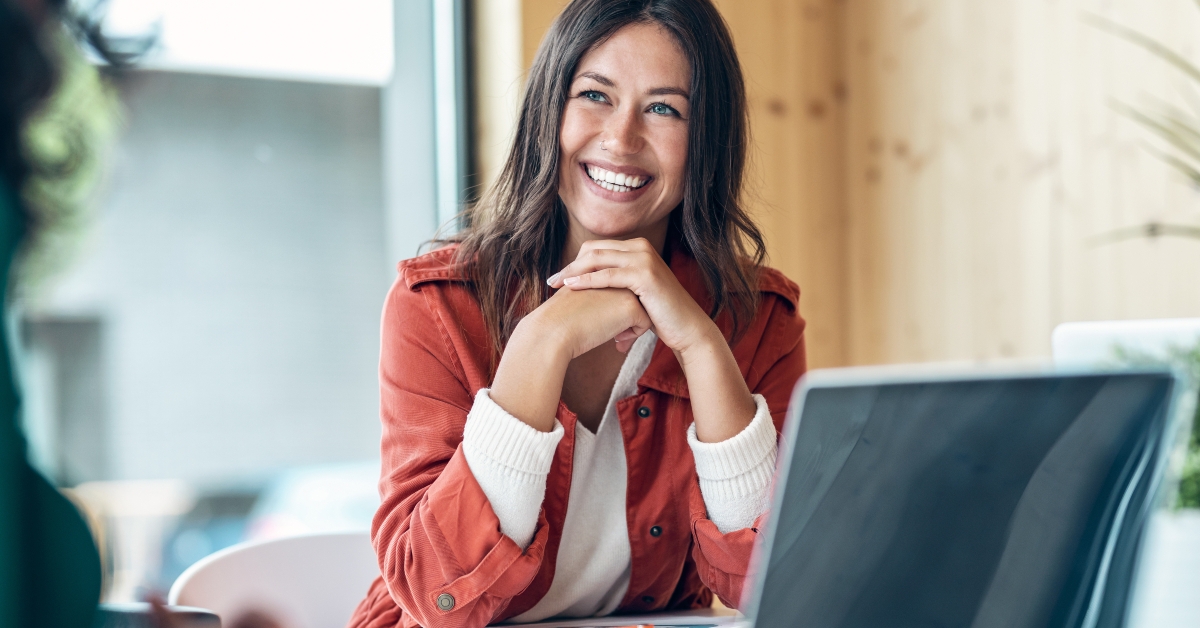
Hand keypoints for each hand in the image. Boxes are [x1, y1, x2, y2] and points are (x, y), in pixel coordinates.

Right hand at [489, 285, 650, 431]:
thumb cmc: (560, 320)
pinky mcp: (630, 306)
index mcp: (600, 270)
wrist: (553, 331)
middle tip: (619, 337)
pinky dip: (634, 335)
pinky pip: (645, 323)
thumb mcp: (580, 299)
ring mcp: (624, 288)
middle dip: (630, 316)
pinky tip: (617, 342)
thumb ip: (597, 297)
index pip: (621, 287)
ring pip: (644, 308)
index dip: (618, 307)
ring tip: (619, 339)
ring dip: (633, 325)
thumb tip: (611, 309)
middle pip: (635, 295)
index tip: (609, 325)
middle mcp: (614, 274)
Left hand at [548, 238, 718, 356]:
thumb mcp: (634, 293)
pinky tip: (571, 287)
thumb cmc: (659, 315)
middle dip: (570, 265)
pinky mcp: (645, 275)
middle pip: (594, 250)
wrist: (686, 328)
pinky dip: (587, 281)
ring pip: (598, 259)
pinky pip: (608, 275)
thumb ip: (616, 283)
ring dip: (573, 271)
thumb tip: (587, 285)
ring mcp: (644, 259)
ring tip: (556, 284)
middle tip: (552, 281)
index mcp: (637, 248)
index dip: (575, 261)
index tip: (559, 277)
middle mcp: (641, 247)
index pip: (597, 248)